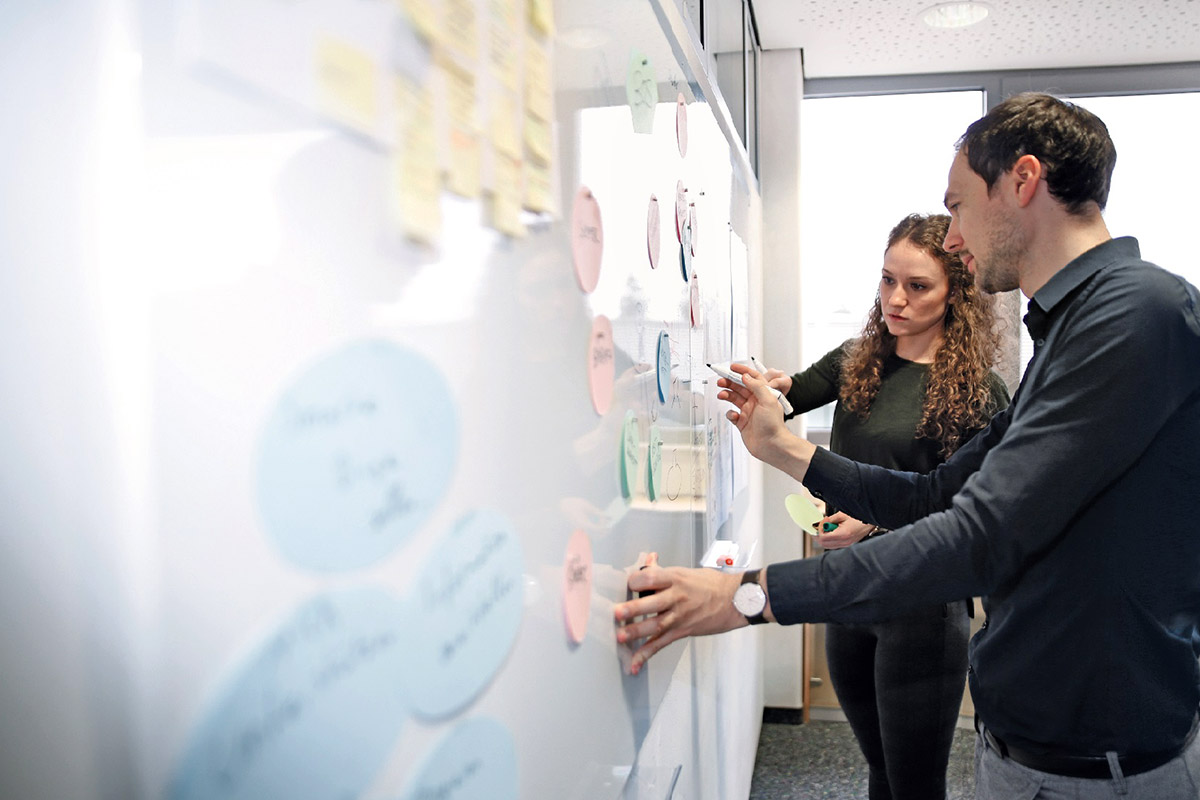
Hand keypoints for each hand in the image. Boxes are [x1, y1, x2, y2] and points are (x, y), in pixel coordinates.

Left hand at [614, 564, 745, 674]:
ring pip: (656, 625)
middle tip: (616, 613)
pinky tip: (635, 663)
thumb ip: (663, 570)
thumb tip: (648, 560)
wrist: (736, 600)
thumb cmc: (712, 584)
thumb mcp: (686, 572)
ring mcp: (680, 616)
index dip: (635, 580)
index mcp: (675, 578)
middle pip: (652, 603)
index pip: (651, 577)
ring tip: (621, 637)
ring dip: (637, 632)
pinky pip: (662, 643)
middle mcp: (677, 597)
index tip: (625, 584)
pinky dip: (647, 654)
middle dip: (633, 609)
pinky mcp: (683, 631)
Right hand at [717, 365, 789, 466]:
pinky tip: (732, 415)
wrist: (771, 445)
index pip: (752, 378)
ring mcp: (748, 411)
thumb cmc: (773, 425)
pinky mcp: (742, 422)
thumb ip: (757, 386)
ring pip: (734, 399)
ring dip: (727, 395)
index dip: (742, 371)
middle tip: (720, 380)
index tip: (732, 367)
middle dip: (730, 382)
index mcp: (763, 394)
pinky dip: (730, 413)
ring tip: (721, 394)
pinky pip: (732, 414)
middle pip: (740, 387)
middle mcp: (755, 401)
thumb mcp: (768, 400)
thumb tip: (746, 376)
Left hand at [813, 512, 874, 548]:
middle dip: (819, 535)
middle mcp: (845, 542)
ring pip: (828, 545)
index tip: (821, 523)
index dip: (819, 530)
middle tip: (820, 526)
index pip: (823, 538)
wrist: (870, 522)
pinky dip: (830, 539)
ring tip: (827, 527)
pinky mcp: (848, 544)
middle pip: (824, 544)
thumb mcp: (842, 515)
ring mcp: (847, 545)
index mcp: (843, 534)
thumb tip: (822, 523)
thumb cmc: (859, 518)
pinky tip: (833, 531)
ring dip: (824, 537)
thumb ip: (830, 520)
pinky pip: (834, 545)